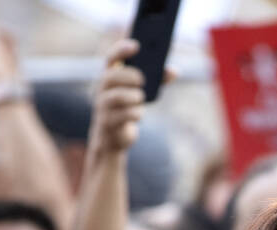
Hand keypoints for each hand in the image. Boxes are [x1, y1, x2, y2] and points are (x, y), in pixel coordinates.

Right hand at [88, 39, 146, 158]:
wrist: (114, 137)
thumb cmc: (128, 108)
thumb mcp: (141, 91)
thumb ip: (156, 79)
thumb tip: (174, 71)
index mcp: (109, 76)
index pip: (111, 58)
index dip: (122, 50)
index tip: (136, 46)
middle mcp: (102, 89)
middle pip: (111, 76)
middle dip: (128, 76)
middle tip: (142, 79)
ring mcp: (103, 106)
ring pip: (116, 96)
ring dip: (132, 96)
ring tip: (140, 97)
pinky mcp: (108, 122)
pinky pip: (122, 115)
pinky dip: (135, 113)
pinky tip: (139, 113)